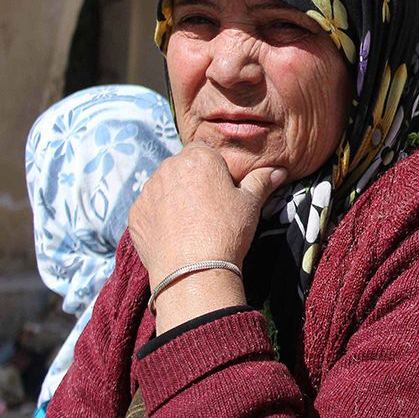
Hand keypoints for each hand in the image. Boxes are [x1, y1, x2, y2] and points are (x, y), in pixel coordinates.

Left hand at [128, 142, 285, 332]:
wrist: (193, 270)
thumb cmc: (227, 230)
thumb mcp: (251, 203)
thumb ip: (262, 181)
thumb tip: (279, 170)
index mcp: (198, 158)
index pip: (204, 150)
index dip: (215, 167)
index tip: (223, 187)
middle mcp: (167, 168)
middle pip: (182, 166)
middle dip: (193, 179)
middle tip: (209, 206)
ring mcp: (147, 191)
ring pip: (164, 186)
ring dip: (174, 196)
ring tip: (191, 222)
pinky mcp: (135, 213)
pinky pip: (150, 207)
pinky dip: (159, 216)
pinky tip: (175, 233)